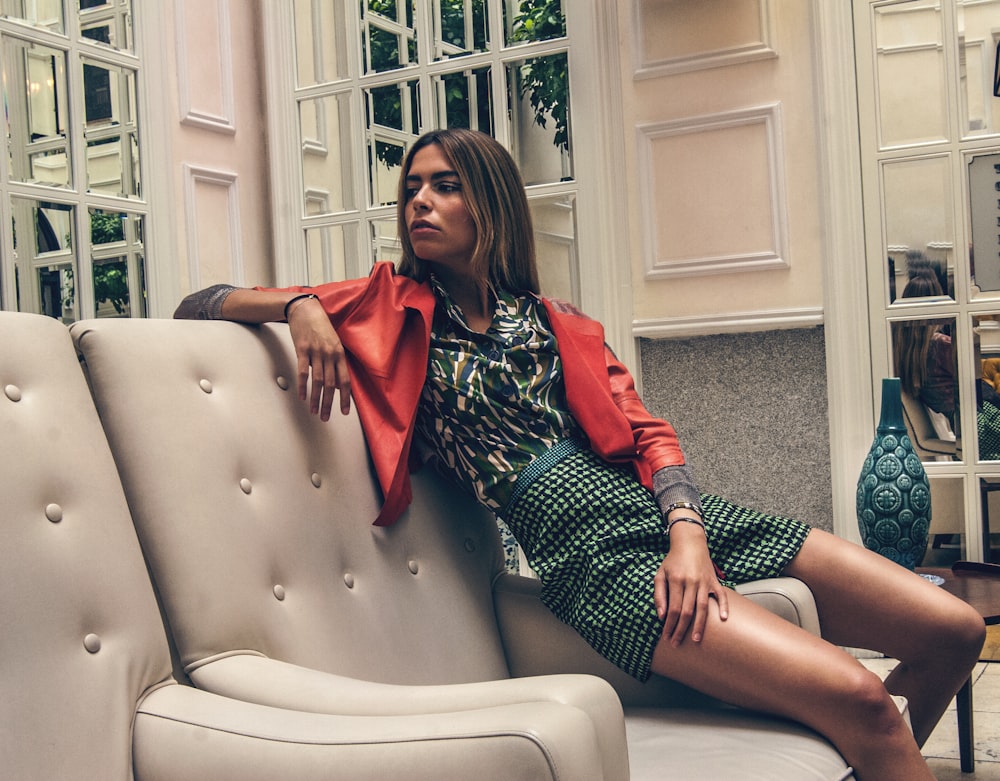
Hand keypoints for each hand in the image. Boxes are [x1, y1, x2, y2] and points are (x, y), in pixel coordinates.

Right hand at [286, 298, 351, 419]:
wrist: (305, 309)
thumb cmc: (320, 328)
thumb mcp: (333, 344)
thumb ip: (336, 364)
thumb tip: (338, 386)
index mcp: (340, 354)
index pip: (345, 381)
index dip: (345, 398)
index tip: (344, 412)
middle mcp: (330, 354)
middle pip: (331, 385)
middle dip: (329, 404)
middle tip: (326, 418)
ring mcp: (316, 352)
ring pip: (318, 381)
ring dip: (316, 399)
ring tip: (314, 412)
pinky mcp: (302, 349)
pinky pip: (303, 371)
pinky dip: (303, 386)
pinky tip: (302, 397)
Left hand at [653, 523, 728, 646]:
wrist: (689, 543)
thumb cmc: (673, 561)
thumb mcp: (660, 574)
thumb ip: (659, 594)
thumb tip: (661, 615)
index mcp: (676, 580)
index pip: (673, 609)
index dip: (669, 625)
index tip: (666, 636)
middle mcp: (691, 582)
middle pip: (687, 612)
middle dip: (681, 630)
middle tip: (676, 643)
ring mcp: (704, 582)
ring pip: (703, 607)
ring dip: (699, 625)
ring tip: (695, 640)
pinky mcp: (714, 581)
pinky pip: (721, 595)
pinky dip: (723, 606)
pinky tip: (723, 619)